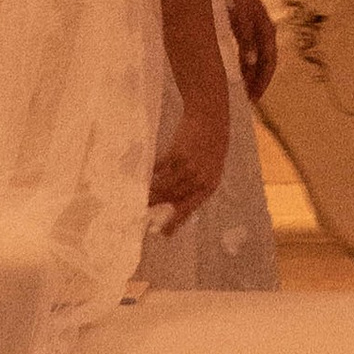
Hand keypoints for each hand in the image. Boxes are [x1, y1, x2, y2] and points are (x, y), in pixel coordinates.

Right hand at [149, 93, 230, 220]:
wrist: (211, 119)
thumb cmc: (211, 145)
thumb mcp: (210, 168)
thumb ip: (196, 184)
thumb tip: (175, 200)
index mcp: (209, 186)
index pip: (189, 209)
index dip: (175, 222)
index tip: (163, 233)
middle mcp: (198, 180)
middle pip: (173, 198)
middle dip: (158, 206)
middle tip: (145, 210)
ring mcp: (187, 167)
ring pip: (164, 186)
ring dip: (152, 192)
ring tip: (142, 195)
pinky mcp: (176, 154)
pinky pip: (160, 168)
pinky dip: (152, 173)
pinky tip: (146, 175)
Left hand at [227, 0, 278, 103]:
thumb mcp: (239, 13)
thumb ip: (245, 36)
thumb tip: (252, 62)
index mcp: (265, 27)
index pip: (268, 61)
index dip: (262, 81)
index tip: (252, 98)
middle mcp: (261, 27)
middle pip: (263, 60)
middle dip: (256, 80)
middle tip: (245, 100)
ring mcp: (251, 23)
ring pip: (254, 54)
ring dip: (248, 71)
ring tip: (238, 88)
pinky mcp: (239, 18)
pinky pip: (244, 45)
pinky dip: (240, 58)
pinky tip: (229, 66)